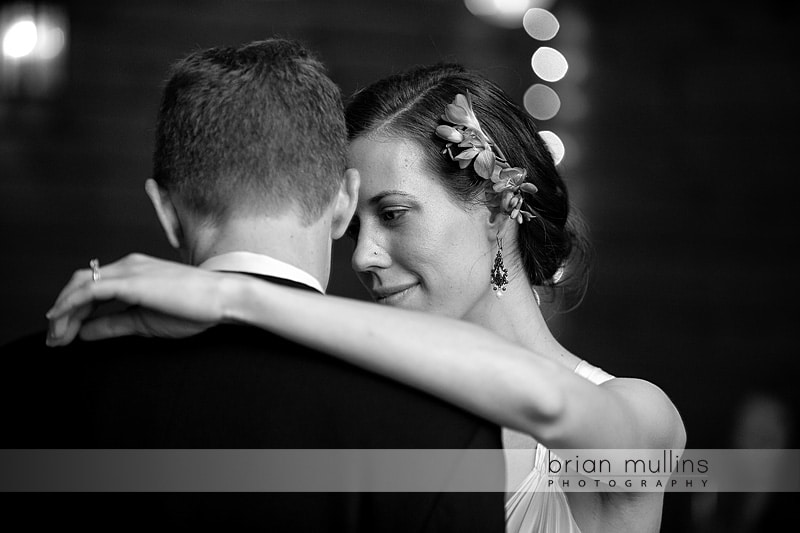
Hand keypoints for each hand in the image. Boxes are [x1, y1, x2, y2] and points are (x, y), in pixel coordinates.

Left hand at [46, 253, 238, 345]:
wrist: (222, 298)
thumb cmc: (194, 309)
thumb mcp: (144, 321)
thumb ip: (114, 324)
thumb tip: (85, 332)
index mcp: (134, 271)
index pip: (92, 286)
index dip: (72, 309)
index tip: (63, 335)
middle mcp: (127, 265)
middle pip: (80, 283)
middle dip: (61, 310)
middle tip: (53, 338)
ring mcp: (128, 270)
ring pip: (80, 286)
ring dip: (62, 311)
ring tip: (55, 336)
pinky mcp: (130, 281)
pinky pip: (89, 292)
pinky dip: (70, 306)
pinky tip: (60, 320)